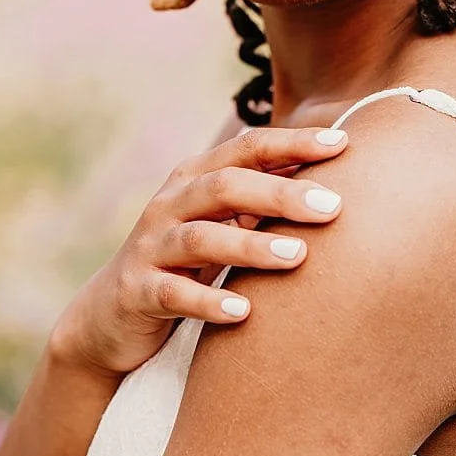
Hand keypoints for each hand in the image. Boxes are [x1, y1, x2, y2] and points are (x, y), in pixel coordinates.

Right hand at [51, 124, 350, 378]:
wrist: (113, 312)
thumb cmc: (184, 262)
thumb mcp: (218, 224)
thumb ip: (260, 199)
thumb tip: (334, 176)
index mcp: (193, 180)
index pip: (245, 149)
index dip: (291, 143)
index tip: (342, 143)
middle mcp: (169, 206)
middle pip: (223, 187)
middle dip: (278, 193)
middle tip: (332, 207)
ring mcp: (151, 248)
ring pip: (200, 238)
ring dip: (250, 246)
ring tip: (297, 256)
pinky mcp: (138, 291)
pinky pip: (173, 294)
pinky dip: (208, 301)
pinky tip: (243, 311)